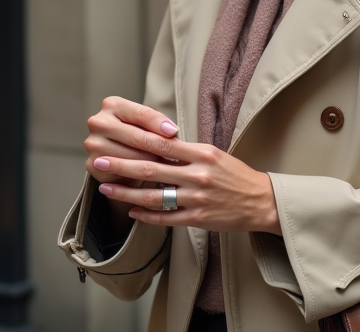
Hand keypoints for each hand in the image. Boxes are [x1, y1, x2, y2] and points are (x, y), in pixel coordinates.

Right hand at [84, 97, 178, 186]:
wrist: (116, 156)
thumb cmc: (136, 134)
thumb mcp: (146, 123)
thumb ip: (157, 123)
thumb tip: (172, 132)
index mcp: (112, 105)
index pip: (141, 114)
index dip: (160, 124)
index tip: (174, 132)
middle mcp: (98, 122)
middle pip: (136, 136)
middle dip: (158, 147)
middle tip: (176, 155)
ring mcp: (93, 144)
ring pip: (131, 157)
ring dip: (151, 163)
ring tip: (165, 165)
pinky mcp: (93, 165)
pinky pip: (122, 172)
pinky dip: (138, 175)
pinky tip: (150, 176)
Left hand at [93, 139, 281, 234]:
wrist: (261, 201)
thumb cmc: (235, 175)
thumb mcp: (214, 154)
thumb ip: (186, 151)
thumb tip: (156, 141)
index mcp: (202, 154)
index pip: (162, 145)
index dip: (134, 142)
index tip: (114, 140)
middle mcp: (198, 175)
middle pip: (151, 169)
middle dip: (121, 166)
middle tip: (99, 161)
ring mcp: (197, 199)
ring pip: (154, 196)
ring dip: (127, 193)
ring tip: (106, 188)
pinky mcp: (198, 219)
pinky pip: (166, 217)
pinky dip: (146, 215)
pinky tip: (131, 212)